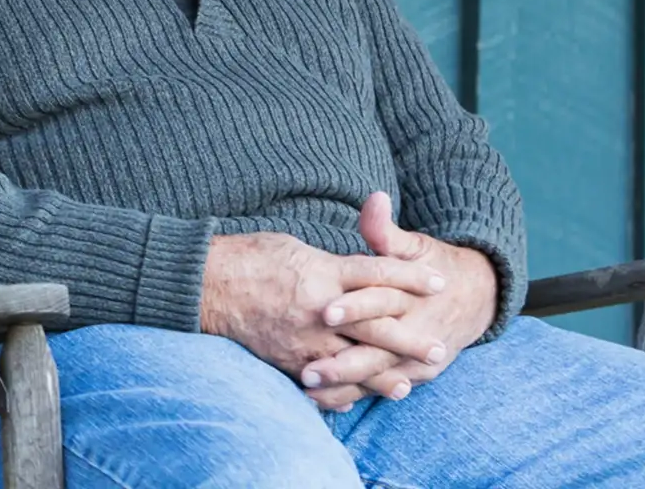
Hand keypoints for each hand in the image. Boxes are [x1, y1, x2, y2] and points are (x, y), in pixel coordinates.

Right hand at [199, 227, 447, 400]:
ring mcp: (303, 337)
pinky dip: (338, 390)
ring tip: (404, 387)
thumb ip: (331, 264)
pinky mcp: (285, 357)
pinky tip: (355, 396)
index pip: (380, 274)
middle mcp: (320, 308)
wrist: (204, 284)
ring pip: (352, 361)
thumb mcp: (295, 247)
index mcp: (324, 272)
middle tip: (437, 350)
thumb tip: (357, 271)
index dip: (413, 277)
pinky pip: (318, 379)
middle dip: (409, 340)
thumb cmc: (249, 257)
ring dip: (380, 376)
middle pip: (377, 325)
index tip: (441, 282)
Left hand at [293, 192, 496, 409]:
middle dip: (343, 362)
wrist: (478, 297)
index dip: (356, 306)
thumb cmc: (434, 266)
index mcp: (412, 295)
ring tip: (309, 391)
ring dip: (345, 385)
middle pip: (378, 348)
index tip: (326, 311)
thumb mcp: (414, 246)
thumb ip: (387, 231)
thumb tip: (374, 199)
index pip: (382, 300)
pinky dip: (359, 396)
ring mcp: (418, 356)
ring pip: (379, 375)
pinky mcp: (416, 373)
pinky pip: (385, 388)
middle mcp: (417, 330)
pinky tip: (328, 405)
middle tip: (306, 370)